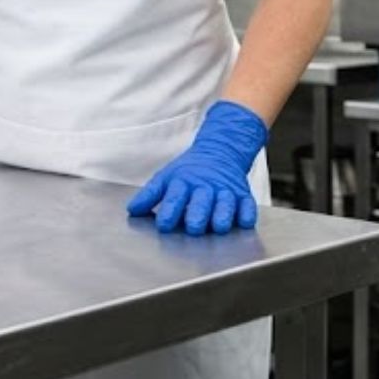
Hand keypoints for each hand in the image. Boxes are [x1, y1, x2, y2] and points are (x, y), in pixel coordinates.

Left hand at [126, 101, 266, 235]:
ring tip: (219, 226)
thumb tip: (132, 210)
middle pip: (201, 202)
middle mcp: (205, 187)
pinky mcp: (243, 194)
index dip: (169, 211)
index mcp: (183, 182)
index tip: (164, 225)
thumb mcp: (166, 178)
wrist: (220, 151)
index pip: (174, 197)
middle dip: (197, 215)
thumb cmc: (189, 171)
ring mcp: (225, 190)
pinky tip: (244, 221)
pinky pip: (247, 204)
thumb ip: (150, 195)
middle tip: (194, 227)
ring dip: (222, 214)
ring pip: (225, 204)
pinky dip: (247, 213)